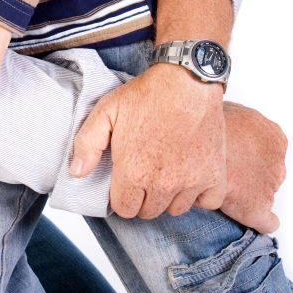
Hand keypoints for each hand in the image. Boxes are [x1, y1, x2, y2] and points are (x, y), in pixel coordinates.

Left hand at [70, 63, 226, 218]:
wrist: (187, 81)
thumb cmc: (147, 94)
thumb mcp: (106, 111)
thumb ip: (87, 143)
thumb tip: (77, 172)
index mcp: (135, 171)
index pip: (125, 209)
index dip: (122, 195)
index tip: (126, 178)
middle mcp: (164, 183)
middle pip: (149, 211)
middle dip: (144, 196)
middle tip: (146, 170)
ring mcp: (192, 182)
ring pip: (176, 209)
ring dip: (170, 196)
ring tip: (167, 168)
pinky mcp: (215, 176)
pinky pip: (207, 202)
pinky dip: (200, 192)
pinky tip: (190, 172)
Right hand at [218, 101, 286, 232]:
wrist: (197, 147)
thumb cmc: (209, 126)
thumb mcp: (226, 109)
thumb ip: (235, 118)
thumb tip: (225, 120)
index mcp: (273, 136)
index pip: (268, 147)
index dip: (247, 150)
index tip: (234, 152)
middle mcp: (276, 162)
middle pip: (265, 169)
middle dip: (247, 170)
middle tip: (224, 167)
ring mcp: (269, 186)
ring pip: (262, 191)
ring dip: (244, 190)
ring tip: (218, 184)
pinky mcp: (257, 209)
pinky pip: (266, 221)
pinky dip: (260, 219)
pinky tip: (243, 212)